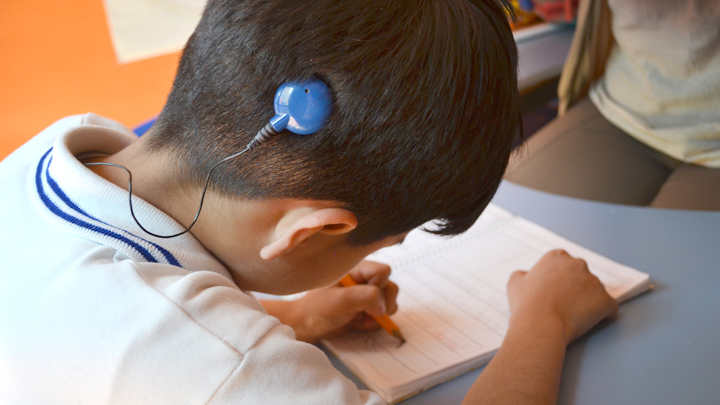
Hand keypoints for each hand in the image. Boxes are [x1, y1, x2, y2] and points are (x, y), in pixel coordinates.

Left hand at [275, 260, 398, 342]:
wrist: (304, 326)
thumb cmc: (317, 309)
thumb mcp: (342, 300)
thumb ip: (368, 296)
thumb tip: (384, 306)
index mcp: (356, 268)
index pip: (384, 272)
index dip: (378, 286)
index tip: (360, 297)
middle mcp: (363, 279)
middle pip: (390, 287)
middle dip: (381, 303)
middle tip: (364, 311)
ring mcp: (365, 295)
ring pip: (389, 303)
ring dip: (377, 315)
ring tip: (359, 318)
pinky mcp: (365, 309)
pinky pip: (382, 316)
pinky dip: (373, 323)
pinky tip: (357, 323)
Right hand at [507, 249, 617, 344]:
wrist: (540, 324)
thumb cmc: (526, 304)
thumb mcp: (515, 283)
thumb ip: (524, 275)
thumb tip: (527, 276)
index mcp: (557, 257)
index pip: (563, 264)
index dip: (558, 279)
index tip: (553, 291)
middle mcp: (578, 264)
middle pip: (581, 275)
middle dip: (576, 287)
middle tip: (563, 304)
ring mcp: (594, 282)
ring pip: (595, 291)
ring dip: (588, 301)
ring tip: (573, 316)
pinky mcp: (606, 300)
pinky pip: (609, 307)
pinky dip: (603, 314)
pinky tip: (590, 321)